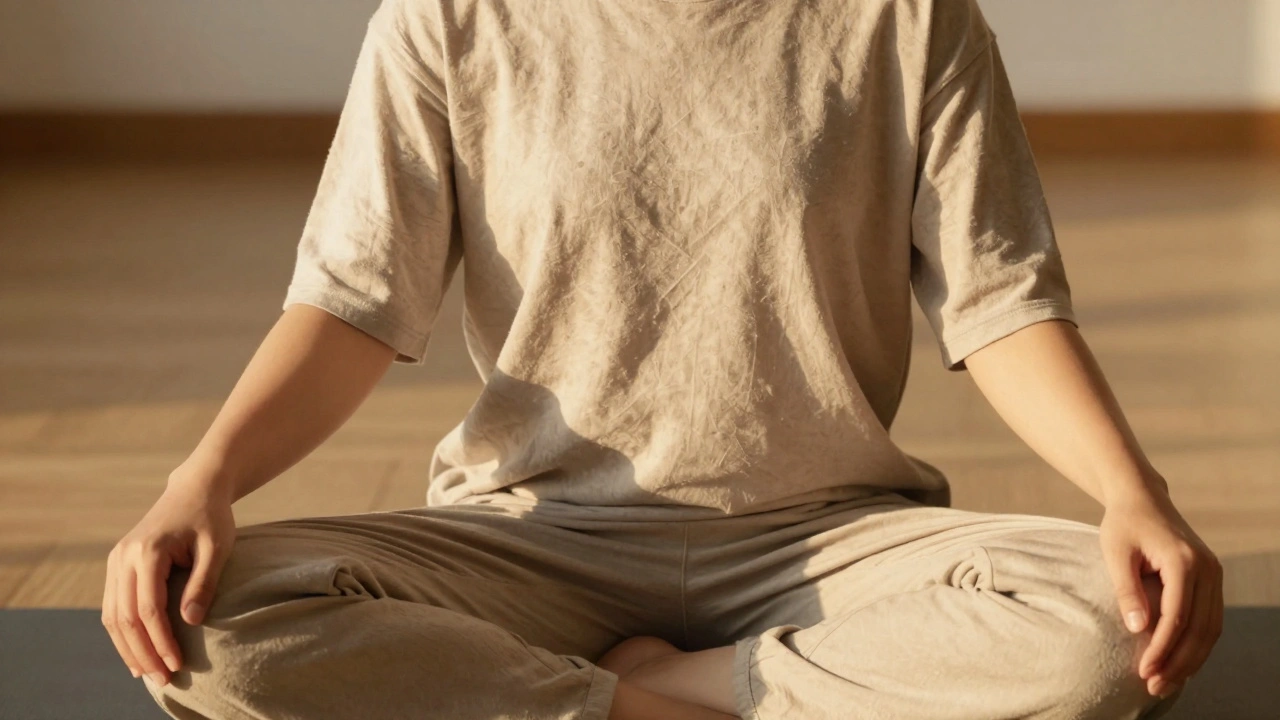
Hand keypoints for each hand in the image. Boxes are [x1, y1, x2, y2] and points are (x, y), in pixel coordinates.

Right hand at [102, 470, 235, 685]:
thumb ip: (203, 583)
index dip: (161, 641)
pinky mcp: (117, 564)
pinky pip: (112, 606)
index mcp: (148, 551)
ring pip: (112, 615)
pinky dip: (121, 632)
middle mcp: (124, 556)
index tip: (177, 664)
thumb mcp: (217, 547)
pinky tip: (135, 652)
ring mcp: (116, 560)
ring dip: (127, 648)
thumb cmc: (211, 517)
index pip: (148, 608)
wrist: (194, 489)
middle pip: (124, 617)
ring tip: (146, 674)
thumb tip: (191, 622)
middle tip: (162, 679)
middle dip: (142, 652)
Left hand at [1099, 482, 1222, 698]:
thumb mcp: (1116, 553)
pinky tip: (1180, 663)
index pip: (1177, 616)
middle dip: (1178, 662)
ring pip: (1211, 628)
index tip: (1143, 671)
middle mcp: (1207, 568)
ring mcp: (1214, 574)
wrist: (1143, 498)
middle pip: (1200, 628)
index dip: (1161, 648)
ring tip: (1166, 683)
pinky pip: (1210, 619)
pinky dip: (1198, 644)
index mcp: (1184, 560)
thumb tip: (1138, 629)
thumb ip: (1126, 590)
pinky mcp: (1211, 579)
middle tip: (1155, 687)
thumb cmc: (1123, 524)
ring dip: (1191, 660)